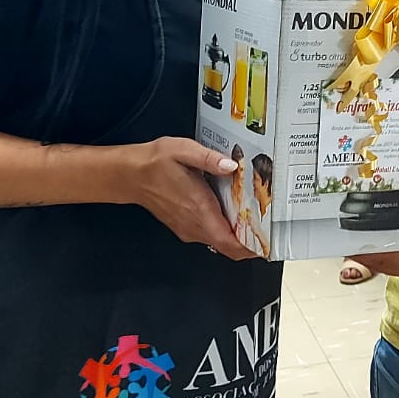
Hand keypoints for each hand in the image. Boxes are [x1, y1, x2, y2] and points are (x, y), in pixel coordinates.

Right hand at [128, 137, 257, 260]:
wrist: (130, 175)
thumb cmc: (155, 162)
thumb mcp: (183, 150)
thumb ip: (209, 158)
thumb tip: (231, 165)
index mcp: (198, 208)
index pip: (229, 242)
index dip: (250, 247)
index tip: (267, 241)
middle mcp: (194, 225)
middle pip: (228, 247)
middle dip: (250, 243)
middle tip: (267, 228)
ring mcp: (188, 229)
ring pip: (219, 243)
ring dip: (237, 236)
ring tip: (253, 218)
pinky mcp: (184, 227)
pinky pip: (209, 236)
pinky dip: (223, 231)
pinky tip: (230, 212)